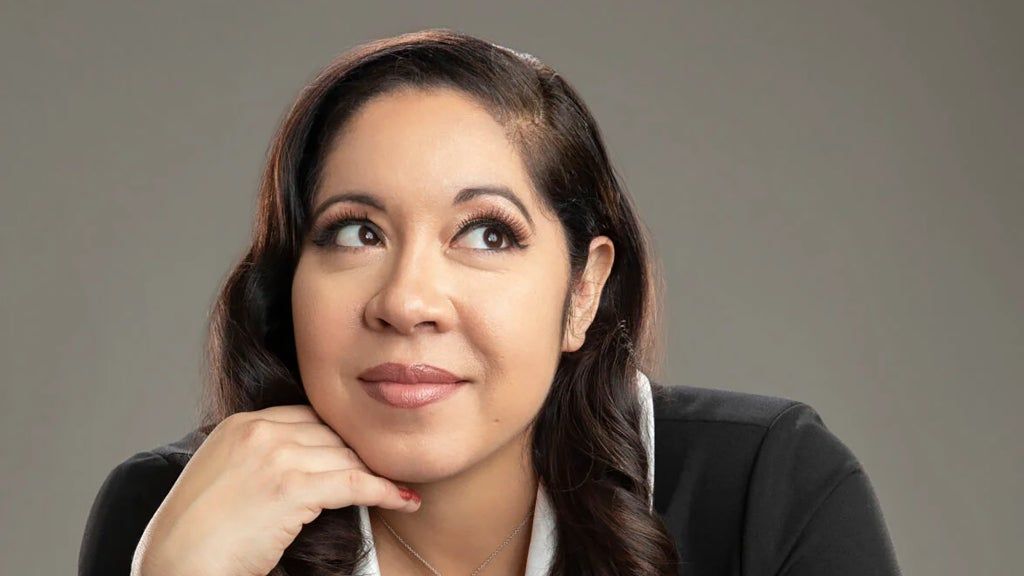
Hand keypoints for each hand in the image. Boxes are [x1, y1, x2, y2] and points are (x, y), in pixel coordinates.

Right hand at [131, 405, 419, 575]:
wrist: (175, 565)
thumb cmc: (197, 535)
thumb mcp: (223, 475)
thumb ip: (258, 456)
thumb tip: (306, 461)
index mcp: (240, 424)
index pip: (308, 417)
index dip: (340, 437)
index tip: (363, 452)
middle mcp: (259, 432)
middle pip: (331, 434)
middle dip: (361, 455)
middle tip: (389, 470)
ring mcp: (275, 457)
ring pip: (346, 456)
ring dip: (377, 473)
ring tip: (400, 486)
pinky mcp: (291, 488)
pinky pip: (354, 482)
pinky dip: (384, 490)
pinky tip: (403, 499)